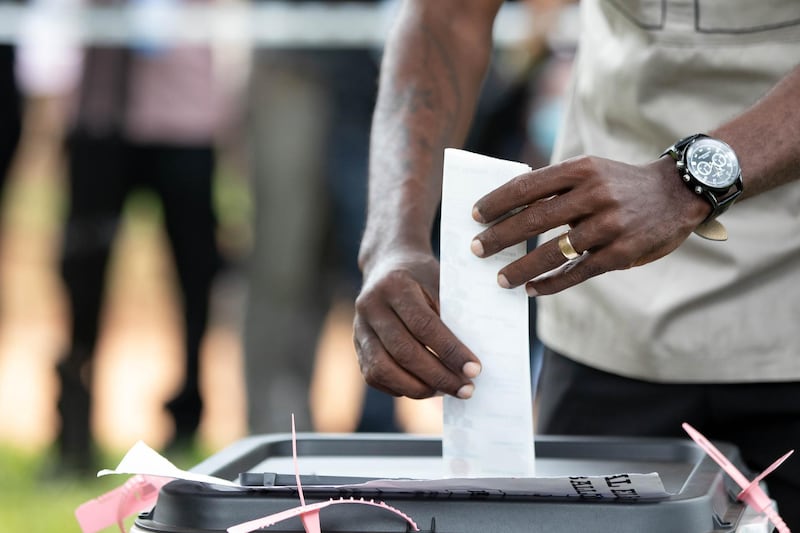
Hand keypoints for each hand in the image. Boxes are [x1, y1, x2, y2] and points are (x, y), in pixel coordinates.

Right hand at [353, 248, 481, 398]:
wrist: (387, 266)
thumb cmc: (422, 277)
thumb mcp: (440, 282)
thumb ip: (451, 315)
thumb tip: (468, 359)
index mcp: (395, 286)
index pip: (424, 325)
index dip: (450, 351)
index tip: (474, 370)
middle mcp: (371, 306)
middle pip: (404, 352)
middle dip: (438, 376)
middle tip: (466, 389)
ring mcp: (359, 328)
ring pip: (383, 369)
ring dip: (418, 388)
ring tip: (445, 390)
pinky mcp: (356, 345)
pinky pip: (374, 376)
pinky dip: (400, 387)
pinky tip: (424, 386)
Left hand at [471, 155, 710, 294]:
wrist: (678, 193)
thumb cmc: (621, 183)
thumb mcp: (591, 170)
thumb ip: (556, 186)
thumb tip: (507, 207)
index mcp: (581, 170)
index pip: (527, 186)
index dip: (497, 202)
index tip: (474, 215)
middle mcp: (594, 195)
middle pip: (533, 219)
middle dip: (499, 237)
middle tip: (475, 250)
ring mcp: (609, 225)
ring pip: (552, 252)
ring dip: (521, 268)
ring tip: (500, 279)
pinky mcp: (621, 253)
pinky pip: (577, 273)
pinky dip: (551, 284)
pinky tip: (532, 290)